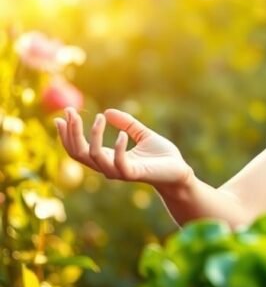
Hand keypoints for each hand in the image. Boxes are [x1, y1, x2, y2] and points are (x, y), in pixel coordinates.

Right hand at [55, 107, 193, 187]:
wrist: (180, 171)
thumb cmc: (162, 156)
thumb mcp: (142, 134)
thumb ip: (127, 123)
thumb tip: (107, 112)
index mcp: (108, 158)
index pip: (78, 149)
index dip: (68, 134)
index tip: (63, 115)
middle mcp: (109, 166)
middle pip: (78, 153)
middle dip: (71, 132)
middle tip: (70, 111)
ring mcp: (120, 172)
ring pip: (93, 156)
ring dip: (93, 135)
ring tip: (100, 118)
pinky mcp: (134, 174)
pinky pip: (118, 163)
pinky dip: (118, 147)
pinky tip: (123, 134)